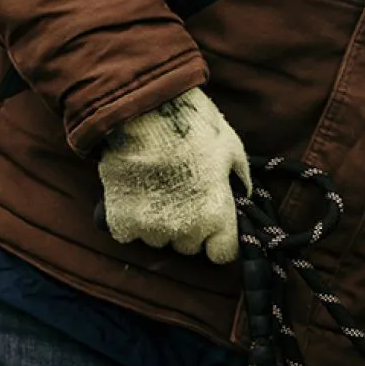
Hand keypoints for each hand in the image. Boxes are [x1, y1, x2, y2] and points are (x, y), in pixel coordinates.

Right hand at [98, 89, 251, 263]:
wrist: (143, 111)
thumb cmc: (193, 125)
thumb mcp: (230, 147)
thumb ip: (239, 178)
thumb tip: (243, 194)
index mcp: (216, 214)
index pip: (223, 254)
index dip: (220, 238)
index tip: (215, 224)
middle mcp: (184, 229)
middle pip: (190, 246)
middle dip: (190, 226)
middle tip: (184, 193)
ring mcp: (150, 229)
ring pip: (159, 239)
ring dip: (160, 222)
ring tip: (158, 187)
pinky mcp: (121, 223)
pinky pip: (130, 233)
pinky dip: (131, 219)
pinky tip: (135, 191)